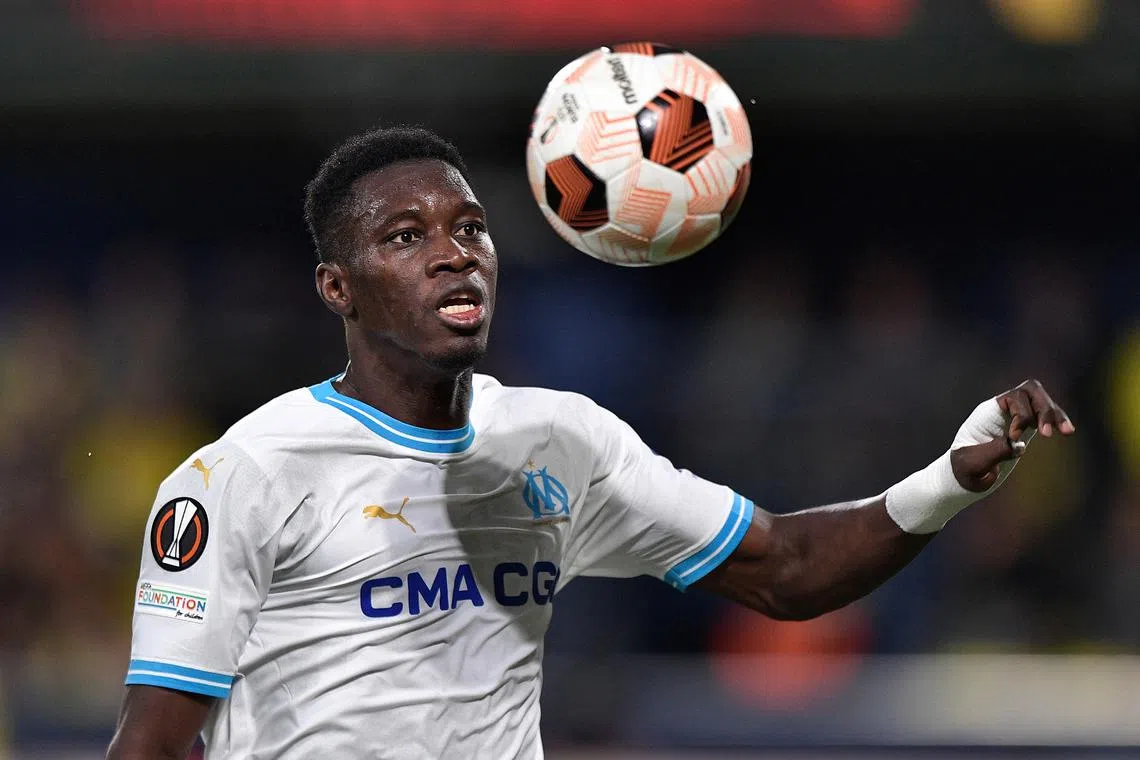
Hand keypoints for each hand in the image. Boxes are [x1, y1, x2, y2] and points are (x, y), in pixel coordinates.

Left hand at [950, 379, 1075, 492]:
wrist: (961, 480)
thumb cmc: (962, 471)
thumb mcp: (974, 463)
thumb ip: (996, 451)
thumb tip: (1020, 444)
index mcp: (987, 413)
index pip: (1013, 397)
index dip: (1022, 415)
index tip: (1014, 438)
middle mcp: (1000, 411)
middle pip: (1030, 391)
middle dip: (1045, 408)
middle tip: (1048, 434)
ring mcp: (1012, 419)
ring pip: (1039, 402)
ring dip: (1055, 413)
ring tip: (1067, 432)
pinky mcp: (1022, 432)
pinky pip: (1042, 418)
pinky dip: (1056, 422)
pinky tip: (1067, 432)